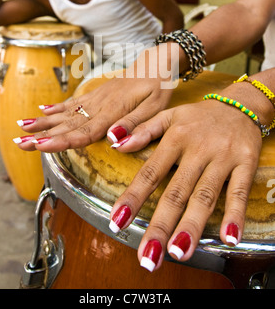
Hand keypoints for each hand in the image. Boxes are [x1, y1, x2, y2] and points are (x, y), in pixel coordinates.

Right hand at [14, 52, 174, 150]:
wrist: (157, 63)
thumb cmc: (159, 86)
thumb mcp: (156, 107)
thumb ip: (135, 124)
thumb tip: (114, 141)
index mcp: (114, 110)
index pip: (84, 130)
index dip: (61, 140)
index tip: (40, 146)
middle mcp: (100, 104)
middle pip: (69, 123)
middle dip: (43, 134)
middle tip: (19, 142)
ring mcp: (96, 98)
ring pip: (67, 112)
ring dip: (44, 122)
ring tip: (21, 128)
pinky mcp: (97, 94)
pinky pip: (74, 101)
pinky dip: (57, 108)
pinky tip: (42, 112)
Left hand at [107, 98, 261, 270]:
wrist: (239, 104)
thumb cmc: (199, 116)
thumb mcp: (168, 115)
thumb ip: (142, 129)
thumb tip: (114, 143)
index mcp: (175, 138)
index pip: (150, 172)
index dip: (133, 197)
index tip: (117, 221)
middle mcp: (197, 149)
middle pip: (176, 191)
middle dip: (161, 224)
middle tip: (148, 254)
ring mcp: (222, 157)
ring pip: (205, 195)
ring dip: (192, 225)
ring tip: (178, 251)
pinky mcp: (245, 163)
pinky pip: (239, 191)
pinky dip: (235, 214)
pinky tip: (229, 237)